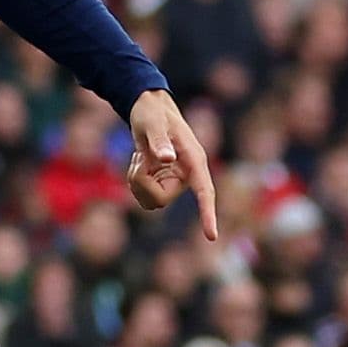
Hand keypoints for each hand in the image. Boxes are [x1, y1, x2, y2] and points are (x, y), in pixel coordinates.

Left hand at [124, 90, 219, 240]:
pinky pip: (144, 197)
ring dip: (137, 181)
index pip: (204, 191)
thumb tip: (167, 159)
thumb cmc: (152, 113)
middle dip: (142, 182)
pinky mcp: (163, 183)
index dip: (207, 214)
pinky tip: (140, 162)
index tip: (211, 237)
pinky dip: (135, 182)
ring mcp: (175, 180)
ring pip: (150, 201)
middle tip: (139, 158)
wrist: (147, 109)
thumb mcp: (152, 123)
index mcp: (194, 160)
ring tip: (140, 157)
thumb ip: (159, 140)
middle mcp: (187, 174)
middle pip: (160, 198)